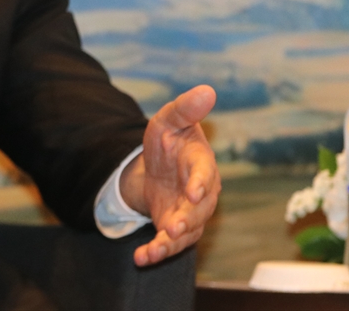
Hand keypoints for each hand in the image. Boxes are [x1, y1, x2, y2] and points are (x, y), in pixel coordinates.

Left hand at [120, 85, 220, 266]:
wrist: (160, 164)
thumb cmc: (170, 139)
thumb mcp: (169, 120)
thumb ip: (184, 109)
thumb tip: (207, 89)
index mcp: (201, 163)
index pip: (204, 173)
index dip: (200, 183)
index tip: (194, 193)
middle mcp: (201, 193)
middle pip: (199, 210)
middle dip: (189, 220)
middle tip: (176, 228)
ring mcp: (191, 213)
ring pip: (187, 232)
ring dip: (171, 243)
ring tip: (156, 249)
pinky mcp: (176, 228)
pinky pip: (170, 244)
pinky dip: (156, 252)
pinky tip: (141, 258)